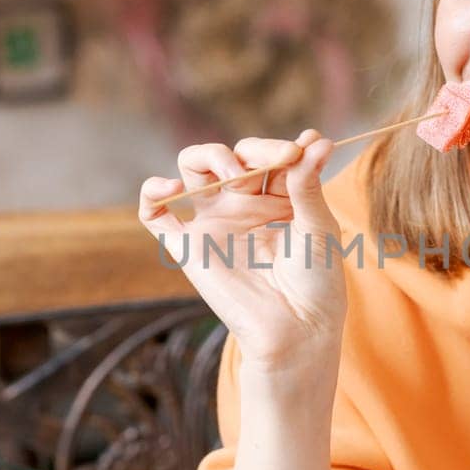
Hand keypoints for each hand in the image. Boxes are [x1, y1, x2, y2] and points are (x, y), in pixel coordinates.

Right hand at [138, 130, 345, 368]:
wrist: (298, 330)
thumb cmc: (316, 282)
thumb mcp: (318, 226)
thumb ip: (307, 182)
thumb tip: (317, 139)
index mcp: (276, 197)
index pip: (266, 154)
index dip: (277, 148)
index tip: (298, 152)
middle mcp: (242, 205)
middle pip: (230, 155)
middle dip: (251, 152)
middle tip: (275, 163)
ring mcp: (214, 223)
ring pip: (192, 169)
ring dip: (207, 156)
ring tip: (233, 176)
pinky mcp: (188, 246)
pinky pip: (155, 213)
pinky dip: (152, 192)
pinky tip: (169, 187)